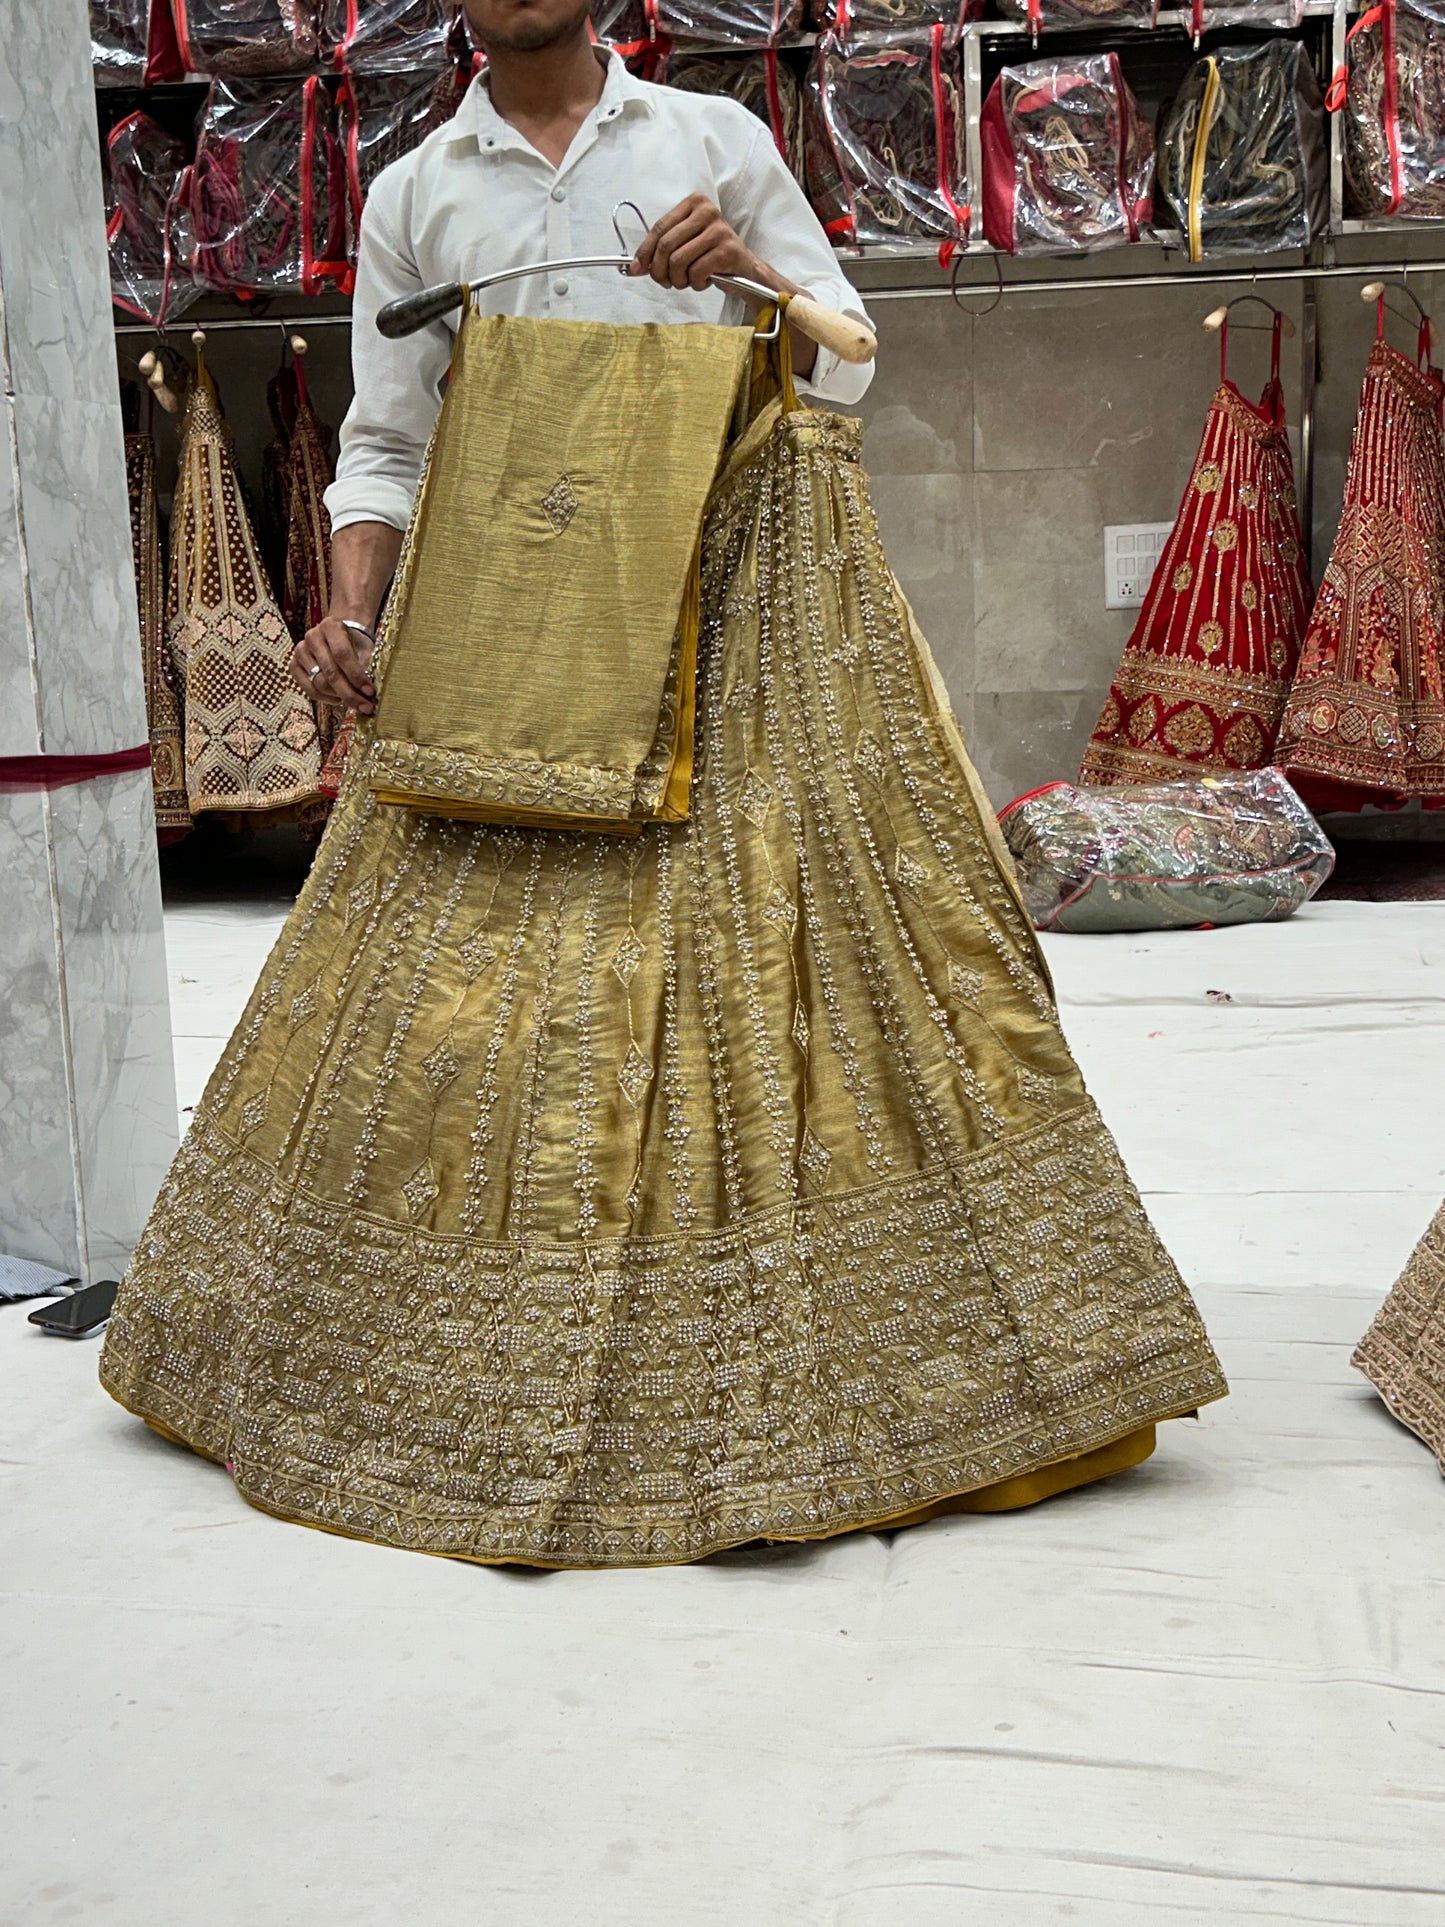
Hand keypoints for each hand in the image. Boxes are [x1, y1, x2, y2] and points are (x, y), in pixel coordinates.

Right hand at [290, 614, 375, 714]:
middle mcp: (312, 637)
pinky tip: (338, 699)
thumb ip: (367, 664)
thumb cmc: (355, 642)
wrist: (340, 633)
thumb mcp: (365, 646)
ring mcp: (300, 651)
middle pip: (330, 672)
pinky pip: (308, 688)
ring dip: (339, 696)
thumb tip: (368, 691)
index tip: (370, 692)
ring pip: (319, 682)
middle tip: (366, 706)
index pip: (342, 654)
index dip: (356, 675)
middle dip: (350, 693)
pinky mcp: (294, 665)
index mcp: (331, 627)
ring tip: (354, 701)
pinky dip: (325, 698)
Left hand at [631, 195, 758, 292]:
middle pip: (666, 245)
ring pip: (679, 260)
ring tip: (686, 282)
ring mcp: (719, 230)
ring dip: (678, 280)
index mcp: (694, 203)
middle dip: (660, 270)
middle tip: (664, 282)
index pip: (660, 228)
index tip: (636, 269)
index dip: (645, 251)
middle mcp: (707, 211)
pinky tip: (703, 281)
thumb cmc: (711, 255)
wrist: (743, 269)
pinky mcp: (727, 250)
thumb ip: (661, 250)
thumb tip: (635, 267)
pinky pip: (696, 272)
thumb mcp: (685, 245)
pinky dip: (695, 284)